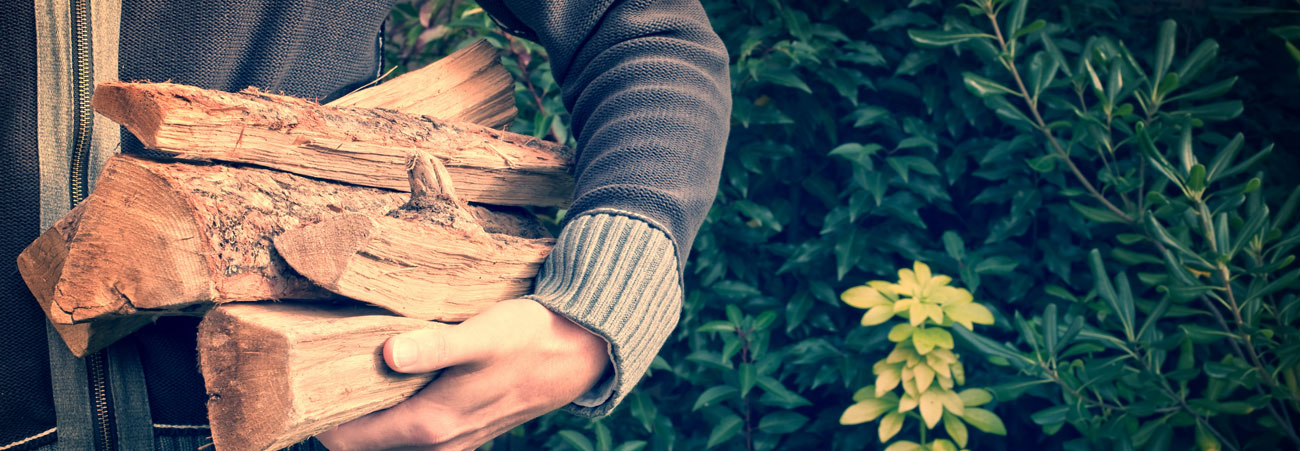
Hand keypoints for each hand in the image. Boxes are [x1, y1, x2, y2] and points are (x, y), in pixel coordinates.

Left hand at [315, 298, 609, 449]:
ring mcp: (453, 442)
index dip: (319, 419)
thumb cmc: (527, 337)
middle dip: (338, 420)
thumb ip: (433, 348)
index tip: (299, 388)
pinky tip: (393, 385)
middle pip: (365, 447)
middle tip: (316, 377)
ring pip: (390, 444)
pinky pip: (413, 437)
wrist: (578, 352)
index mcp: (431, 425)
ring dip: (367, 420)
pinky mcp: (465, 432)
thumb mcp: (480, 335)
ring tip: (347, 379)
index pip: (348, 441)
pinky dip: (393, 419)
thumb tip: (388, 355)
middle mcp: (438, 444)